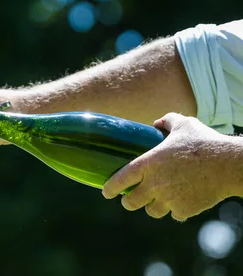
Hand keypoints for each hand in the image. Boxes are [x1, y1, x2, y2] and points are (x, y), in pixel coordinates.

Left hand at [102, 112, 236, 221]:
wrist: (229, 164)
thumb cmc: (204, 142)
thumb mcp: (183, 124)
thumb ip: (167, 121)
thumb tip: (157, 122)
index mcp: (148, 163)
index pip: (120, 179)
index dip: (110, 188)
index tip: (105, 192)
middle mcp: (154, 183)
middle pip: (131, 202)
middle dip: (128, 202)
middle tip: (130, 199)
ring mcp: (169, 199)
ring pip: (152, 211)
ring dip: (152, 207)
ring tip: (155, 201)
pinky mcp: (185, 210)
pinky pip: (175, 214)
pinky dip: (176, 210)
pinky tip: (180, 202)